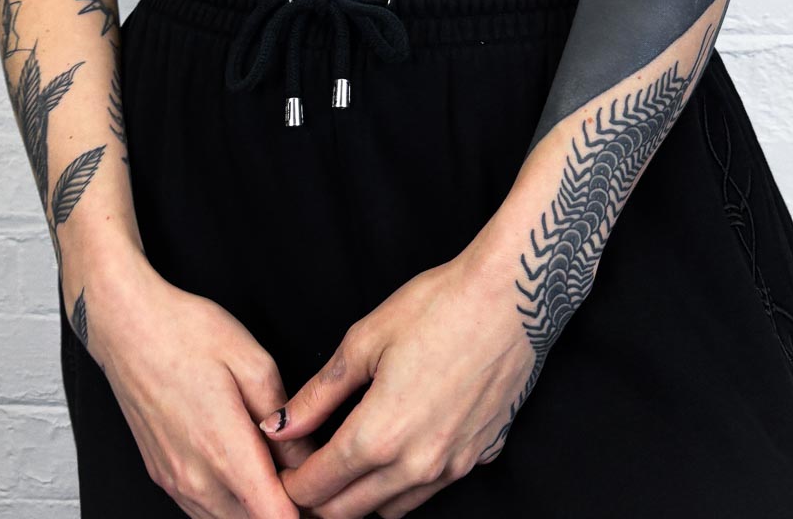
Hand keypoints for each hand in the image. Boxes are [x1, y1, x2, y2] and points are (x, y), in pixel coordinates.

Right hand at [83, 246, 316, 517]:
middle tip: (308, 476)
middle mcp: (195, 478)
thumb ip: (283, 418)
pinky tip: (245, 469)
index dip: (306, 512)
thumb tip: (305, 457)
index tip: (323, 492)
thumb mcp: (253, 361)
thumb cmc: (187, 333)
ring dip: (256, 507)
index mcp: (224, 449)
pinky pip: (203, 510)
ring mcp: (174, 482)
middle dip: (286, 508)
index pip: (273, 517)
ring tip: (279, 471)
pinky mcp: (162, 476)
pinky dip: (230, 502)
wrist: (126, 326)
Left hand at [260, 250, 534, 518]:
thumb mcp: (364, 341)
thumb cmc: (438, 306)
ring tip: (349, 462)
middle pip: (349, 512)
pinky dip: (407, 482)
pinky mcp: (482, 455)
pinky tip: (403, 446)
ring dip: (363, 497)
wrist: (513, 296)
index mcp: (379, 436)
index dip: (290, 484)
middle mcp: (417, 464)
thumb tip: (278, 426)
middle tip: (305, 473)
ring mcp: (454, 465)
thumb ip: (317, 394)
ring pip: (392, 508)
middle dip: (320, 500)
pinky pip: (433, 487)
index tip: (281, 469)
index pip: (318, 487)